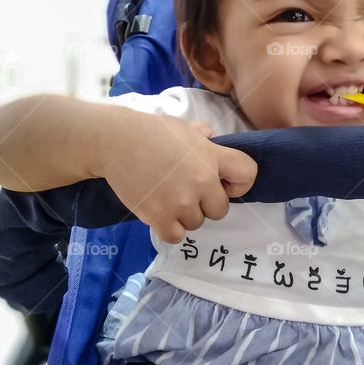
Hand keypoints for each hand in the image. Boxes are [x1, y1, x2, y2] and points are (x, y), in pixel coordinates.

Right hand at [99, 111, 257, 243]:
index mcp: (212, 156)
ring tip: (166, 197)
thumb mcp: (184, 128)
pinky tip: (160, 213)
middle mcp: (202, 181)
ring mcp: (181, 201)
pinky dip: (169, 229)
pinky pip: (176, 236)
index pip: (248, 174)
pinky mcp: (160, 217)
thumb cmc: (151, 132)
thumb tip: (212, 138)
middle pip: (220, 209)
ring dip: (184, 215)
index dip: (239, 183)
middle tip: (185, 191)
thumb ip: (203, 136)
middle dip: (206, 204)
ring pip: (196, 223)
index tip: (224, 183)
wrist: (115, 141)